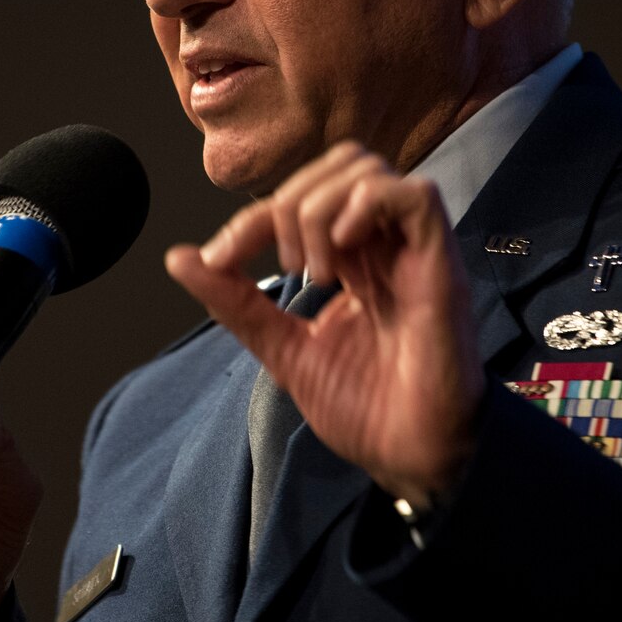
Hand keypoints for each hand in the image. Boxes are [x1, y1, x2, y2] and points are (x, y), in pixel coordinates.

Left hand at [164, 141, 481, 506]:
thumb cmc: (365, 410)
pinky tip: (344, 252)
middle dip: (291, 202)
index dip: (250, 218)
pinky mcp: (442, 265)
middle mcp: (385, 247)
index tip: (219, 260)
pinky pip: (416, 196)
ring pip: (368, 170)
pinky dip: (367, 206)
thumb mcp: (282, 349)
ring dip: (321, 209)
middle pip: (339, 165)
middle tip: (286, 265)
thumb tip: (179, 258)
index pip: (300, 200)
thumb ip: (236, 302)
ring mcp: (415, 252)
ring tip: (317, 272)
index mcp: (355, 262)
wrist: (410, 457)